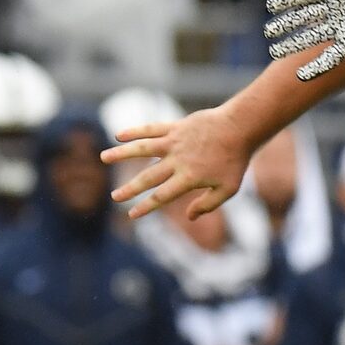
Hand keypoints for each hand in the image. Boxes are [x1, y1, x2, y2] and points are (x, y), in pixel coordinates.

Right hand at [102, 104, 252, 219]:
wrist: (240, 128)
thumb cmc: (235, 161)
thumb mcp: (228, 189)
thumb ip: (207, 205)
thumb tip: (189, 217)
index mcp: (188, 178)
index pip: (161, 196)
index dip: (145, 207)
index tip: (131, 215)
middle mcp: (177, 161)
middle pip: (148, 177)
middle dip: (129, 188)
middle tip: (115, 196)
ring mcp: (174, 142)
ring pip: (142, 149)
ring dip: (122, 154)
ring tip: (104, 158)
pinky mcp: (175, 127)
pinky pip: (151, 129)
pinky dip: (134, 131)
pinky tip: (119, 135)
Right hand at [264, 0, 344, 79]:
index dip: (288, 0)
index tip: (270, 6)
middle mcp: (336, 10)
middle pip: (304, 18)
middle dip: (285, 25)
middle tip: (268, 31)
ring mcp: (343, 28)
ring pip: (311, 38)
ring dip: (293, 45)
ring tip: (274, 52)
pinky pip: (330, 58)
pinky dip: (316, 67)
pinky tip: (301, 75)